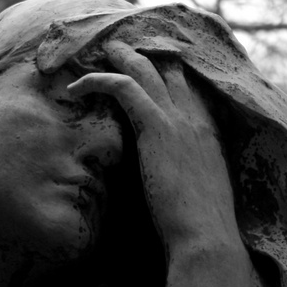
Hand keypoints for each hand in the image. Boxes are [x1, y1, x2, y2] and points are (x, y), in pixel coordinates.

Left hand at [67, 44, 241, 253]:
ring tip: (99, 51)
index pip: (189, 87)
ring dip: (120, 56)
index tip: (150, 65)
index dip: (169, 70)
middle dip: (143, 54)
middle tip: (120, 48)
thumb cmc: (203, 228)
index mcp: (210, 132)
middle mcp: (196, 118)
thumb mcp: (199, 191)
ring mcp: (178, 119)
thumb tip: (173, 178)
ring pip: (145, 69)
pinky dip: (98, 80)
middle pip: (169, 69)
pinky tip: (76, 87)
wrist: (207, 238)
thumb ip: (187, 174)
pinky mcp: (156, 127)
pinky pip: (123, 87)